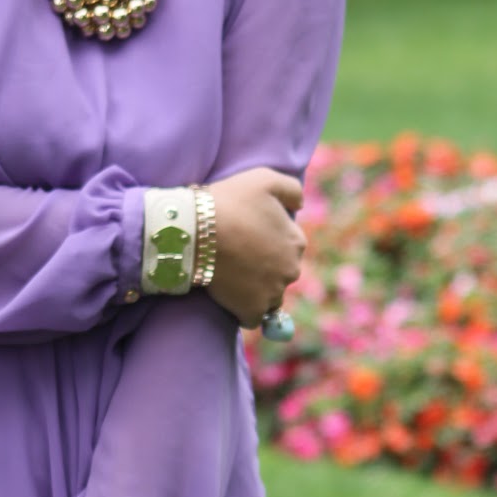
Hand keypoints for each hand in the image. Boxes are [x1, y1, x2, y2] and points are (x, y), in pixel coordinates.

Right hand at [203, 167, 307, 328]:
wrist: (196, 230)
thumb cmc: (228, 201)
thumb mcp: (265, 178)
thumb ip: (291, 189)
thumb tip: (300, 206)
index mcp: (297, 241)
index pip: (289, 247)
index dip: (268, 242)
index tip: (247, 238)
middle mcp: (291, 270)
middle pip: (281, 274)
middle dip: (265, 269)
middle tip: (237, 258)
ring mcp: (272, 293)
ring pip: (270, 297)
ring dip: (256, 291)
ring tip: (232, 278)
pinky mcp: (252, 310)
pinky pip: (254, 318)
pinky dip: (244, 311)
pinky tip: (231, 298)